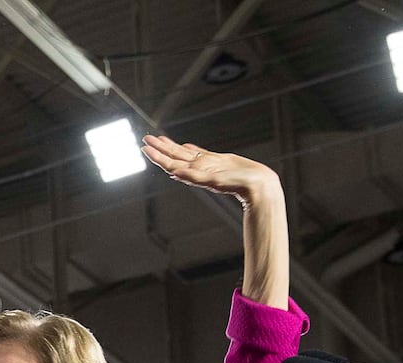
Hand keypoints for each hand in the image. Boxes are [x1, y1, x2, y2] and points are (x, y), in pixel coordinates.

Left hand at [141, 134, 280, 207]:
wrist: (259, 186)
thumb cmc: (237, 185)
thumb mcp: (213, 181)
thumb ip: (194, 178)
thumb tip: (175, 173)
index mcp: (194, 173)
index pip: (170, 163)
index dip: (156, 156)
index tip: (144, 147)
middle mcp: (198, 168)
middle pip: (173, 156)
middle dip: (159, 147)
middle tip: (146, 138)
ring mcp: (208, 165)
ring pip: (185, 153)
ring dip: (171, 146)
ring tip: (160, 139)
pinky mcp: (218, 161)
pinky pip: (200, 154)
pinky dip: (190, 149)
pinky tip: (185, 145)